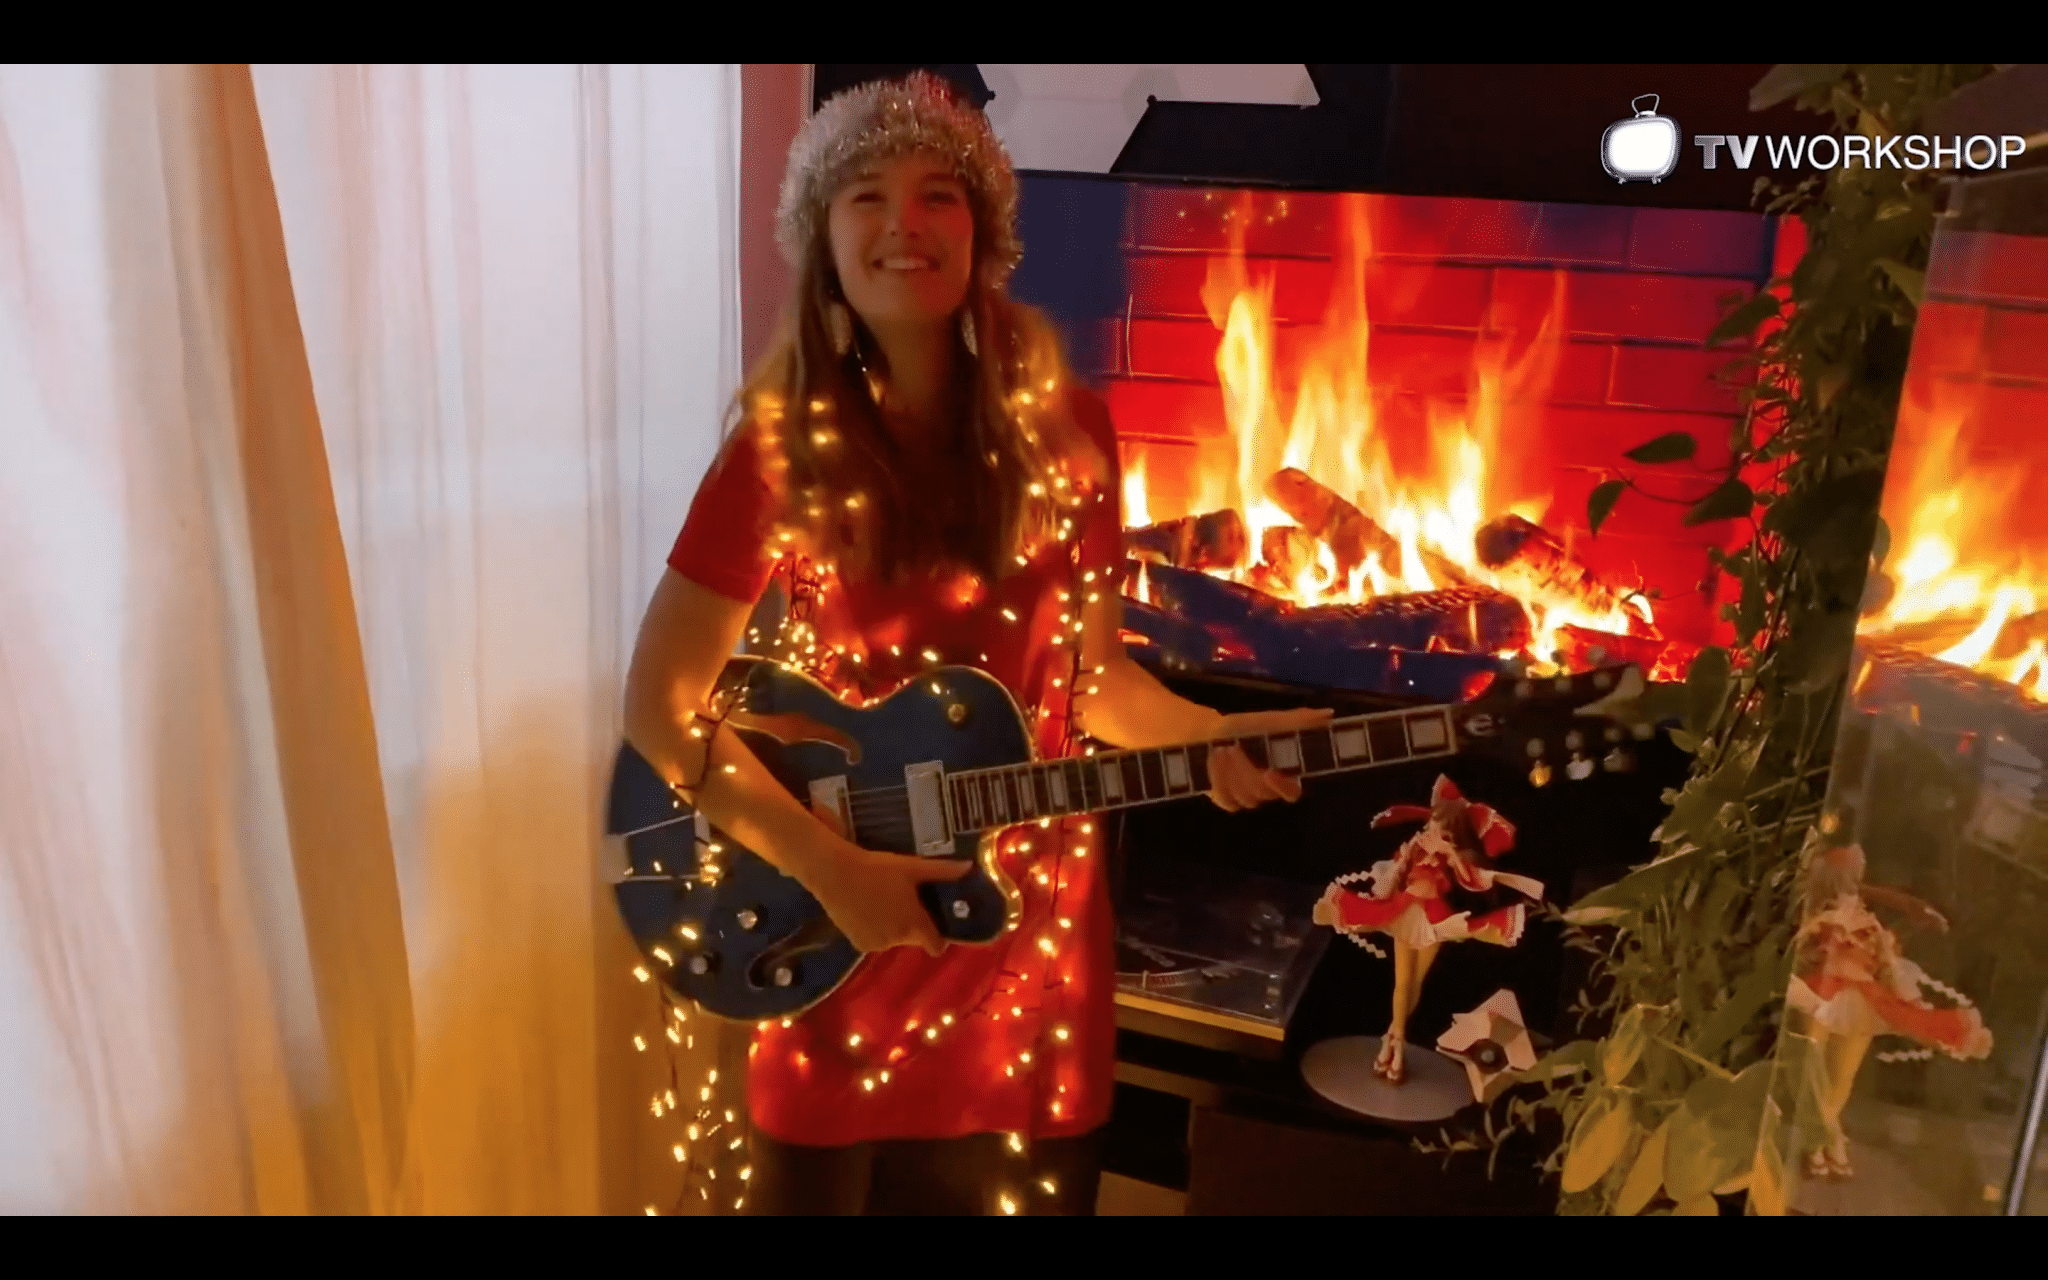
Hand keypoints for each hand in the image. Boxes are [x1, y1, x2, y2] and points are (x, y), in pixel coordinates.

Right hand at [803, 844, 970, 956]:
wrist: (834, 873)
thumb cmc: (878, 868)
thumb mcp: (912, 867)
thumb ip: (943, 871)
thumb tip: (971, 867)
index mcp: (915, 925)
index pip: (936, 946)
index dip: (938, 937)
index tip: (935, 922)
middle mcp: (898, 940)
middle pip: (913, 938)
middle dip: (912, 924)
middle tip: (904, 901)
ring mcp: (876, 944)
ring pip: (893, 939)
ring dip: (892, 927)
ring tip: (882, 902)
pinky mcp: (858, 945)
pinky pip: (875, 940)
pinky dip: (874, 930)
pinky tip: (867, 909)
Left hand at [1205, 707, 1334, 811]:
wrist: (1209, 732)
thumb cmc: (1245, 727)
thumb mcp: (1270, 721)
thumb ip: (1298, 720)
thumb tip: (1329, 714)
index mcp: (1283, 773)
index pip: (1292, 792)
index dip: (1283, 787)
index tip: (1269, 773)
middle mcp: (1266, 789)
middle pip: (1262, 793)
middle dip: (1246, 770)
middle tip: (1233, 747)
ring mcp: (1246, 797)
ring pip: (1244, 797)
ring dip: (1230, 773)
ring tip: (1221, 749)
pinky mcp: (1226, 800)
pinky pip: (1225, 799)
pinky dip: (1217, 778)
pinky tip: (1214, 760)